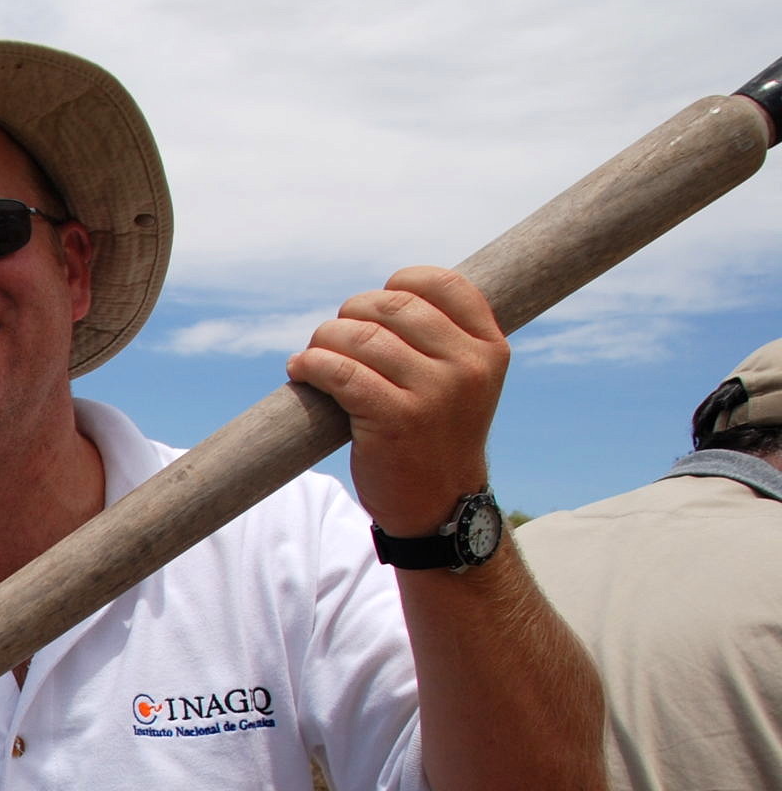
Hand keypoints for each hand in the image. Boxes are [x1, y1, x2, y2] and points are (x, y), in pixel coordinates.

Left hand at [285, 267, 508, 536]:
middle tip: (333, 338)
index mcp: (489, 348)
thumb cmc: (438, 435)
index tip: (374, 310)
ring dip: (323, 341)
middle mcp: (467, 366)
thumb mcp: (462, 382)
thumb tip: (378, 299)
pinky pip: (340, 372)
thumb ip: (440, 339)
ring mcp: (434, 393)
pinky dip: (311, 365)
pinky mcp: (396, 419)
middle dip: (350, 315)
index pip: (442, 284)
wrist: (440, 505)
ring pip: (360, 337)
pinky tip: (300, 370)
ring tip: (313, 357)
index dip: (398, 285)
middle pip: (391, 307)